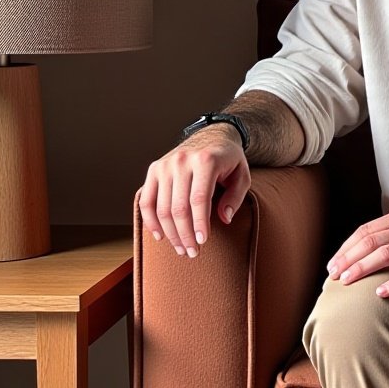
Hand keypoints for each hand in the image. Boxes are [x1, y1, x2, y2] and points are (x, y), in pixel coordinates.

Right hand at [139, 130, 251, 257]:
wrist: (212, 135)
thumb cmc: (229, 159)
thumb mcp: (242, 175)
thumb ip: (235, 197)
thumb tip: (224, 218)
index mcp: (205, 161)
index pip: (199, 199)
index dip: (199, 223)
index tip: (202, 242)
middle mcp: (182, 161)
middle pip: (178, 207)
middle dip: (184, 234)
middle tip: (192, 252)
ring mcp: (165, 165)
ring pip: (162, 207)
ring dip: (170, 233)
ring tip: (181, 249)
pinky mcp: (154, 169)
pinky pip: (146, 199)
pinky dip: (150, 220)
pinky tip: (160, 236)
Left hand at [327, 206, 388, 297]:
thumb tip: (368, 250)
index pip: (365, 231)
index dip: (346, 248)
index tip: (334, 263)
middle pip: (370, 242)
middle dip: (348, 260)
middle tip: (333, 276)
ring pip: (385, 255)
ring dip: (362, 268)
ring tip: (347, 282)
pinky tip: (380, 293)